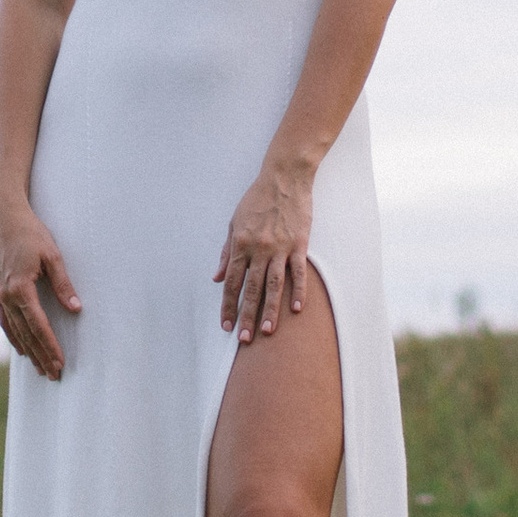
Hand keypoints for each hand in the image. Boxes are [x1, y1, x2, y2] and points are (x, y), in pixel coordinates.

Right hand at [0, 197, 80, 381]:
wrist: (3, 218)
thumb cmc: (30, 233)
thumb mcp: (53, 256)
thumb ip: (63, 285)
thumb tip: (76, 309)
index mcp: (20, 288)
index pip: (38, 325)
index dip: (50, 346)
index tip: (60, 362)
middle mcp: (7, 296)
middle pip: (26, 334)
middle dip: (40, 355)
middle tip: (54, 375)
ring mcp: (0, 295)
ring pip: (15, 331)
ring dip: (28, 351)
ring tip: (40, 368)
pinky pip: (5, 320)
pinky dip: (14, 337)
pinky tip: (21, 347)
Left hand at [216, 163, 312, 343]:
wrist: (284, 178)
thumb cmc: (257, 199)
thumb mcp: (234, 222)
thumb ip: (226, 252)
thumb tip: (218, 277)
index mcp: (241, 244)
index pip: (232, 282)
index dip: (228, 305)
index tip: (227, 325)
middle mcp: (258, 249)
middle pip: (251, 289)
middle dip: (246, 315)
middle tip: (244, 339)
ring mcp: (280, 248)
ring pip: (274, 285)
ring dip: (270, 310)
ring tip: (267, 331)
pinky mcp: (299, 244)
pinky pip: (298, 272)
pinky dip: (298, 290)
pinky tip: (297, 309)